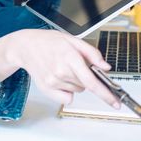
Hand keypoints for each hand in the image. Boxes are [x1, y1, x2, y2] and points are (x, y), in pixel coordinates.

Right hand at [0, 29, 119, 107]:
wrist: (25, 46)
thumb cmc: (48, 41)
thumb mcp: (72, 39)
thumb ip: (91, 53)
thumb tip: (105, 67)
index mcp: (69, 57)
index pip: (91, 81)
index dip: (105, 93)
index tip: (115, 101)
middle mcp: (60, 71)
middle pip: (86, 85)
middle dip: (85, 76)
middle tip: (74, 64)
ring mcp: (53, 81)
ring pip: (77, 90)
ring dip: (75, 82)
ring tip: (63, 67)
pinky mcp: (47, 89)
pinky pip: (66, 98)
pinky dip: (67, 91)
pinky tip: (59, 78)